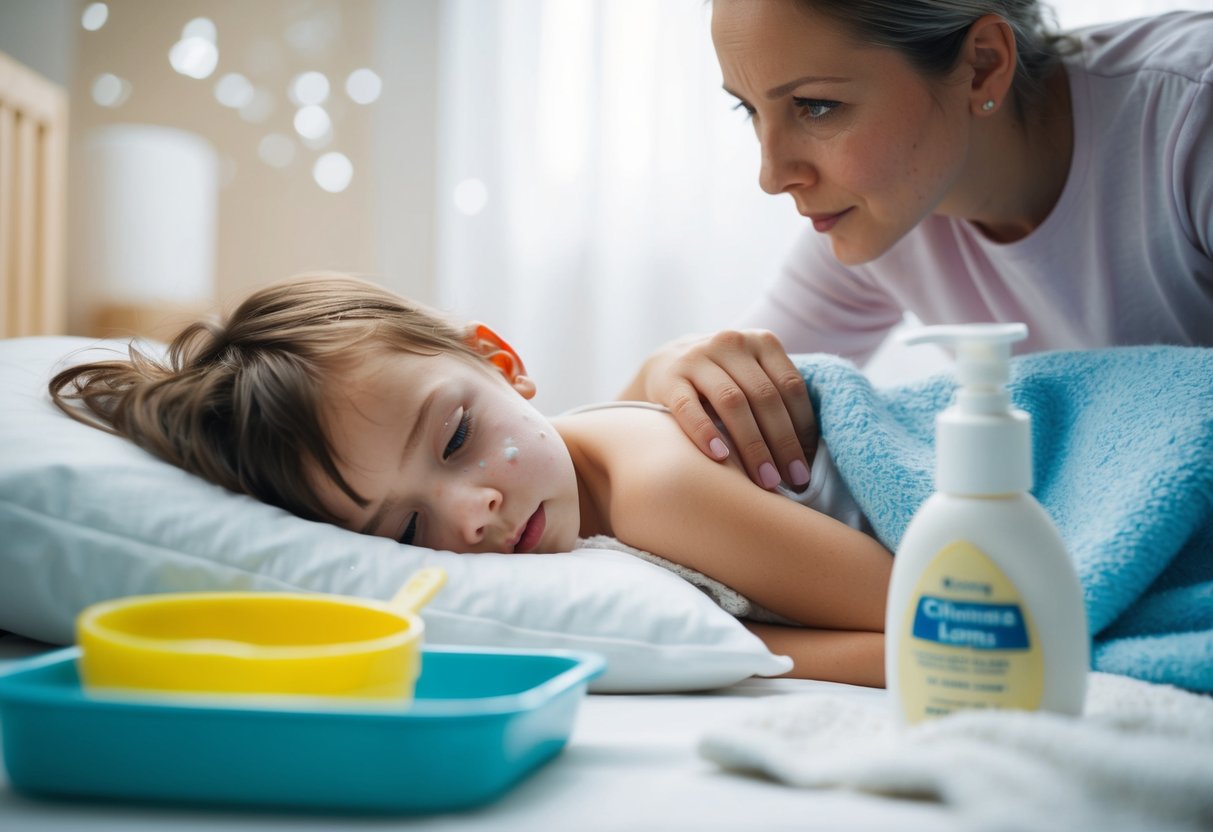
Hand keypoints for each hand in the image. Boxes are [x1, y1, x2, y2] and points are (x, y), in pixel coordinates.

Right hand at [625, 330, 817, 489]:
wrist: (665, 364)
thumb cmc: (722, 382)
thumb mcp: (752, 375)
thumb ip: (778, 399)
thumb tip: (809, 455)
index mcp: (761, 342)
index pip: (791, 386)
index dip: (803, 428)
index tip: (806, 468)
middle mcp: (729, 343)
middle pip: (765, 396)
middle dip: (782, 443)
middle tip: (793, 481)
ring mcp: (696, 358)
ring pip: (732, 401)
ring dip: (752, 445)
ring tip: (764, 480)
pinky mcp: (668, 378)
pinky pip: (689, 408)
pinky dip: (706, 432)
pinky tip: (720, 458)